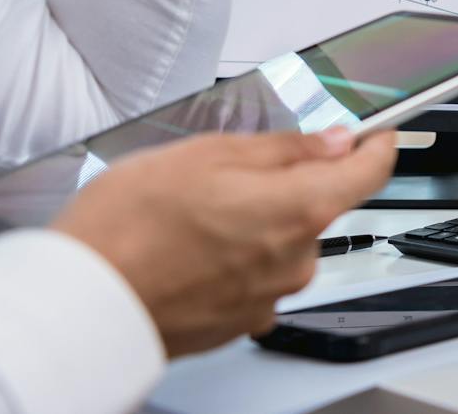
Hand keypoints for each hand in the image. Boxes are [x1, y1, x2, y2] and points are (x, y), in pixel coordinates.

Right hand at [51, 127, 398, 356]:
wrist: (81, 304)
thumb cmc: (127, 227)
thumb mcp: (205, 154)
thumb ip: (280, 149)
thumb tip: (330, 142)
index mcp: (298, 209)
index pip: (369, 174)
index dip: (376, 147)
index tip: (376, 135)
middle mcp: (294, 260)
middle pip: (318, 208)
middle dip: (288, 185)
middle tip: (230, 170)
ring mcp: (268, 298)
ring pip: (284, 244)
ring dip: (257, 224)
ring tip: (194, 214)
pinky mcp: (239, 323)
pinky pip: (256, 279)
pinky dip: (234, 260)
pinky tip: (189, 250)